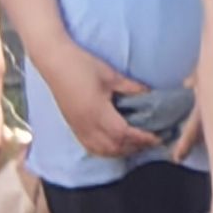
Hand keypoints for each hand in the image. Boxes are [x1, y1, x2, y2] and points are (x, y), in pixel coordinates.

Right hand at [35, 41, 159, 164]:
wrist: (54, 62)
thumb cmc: (82, 65)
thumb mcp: (111, 75)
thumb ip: (132, 88)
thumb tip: (151, 96)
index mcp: (97, 113)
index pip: (124, 134)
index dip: (142, 139)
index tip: (158, 137)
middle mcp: (87, 125)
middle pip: (115, 147)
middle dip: (135, 147)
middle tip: (152, 141)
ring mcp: (78, 128)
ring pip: (102, 151)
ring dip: (121, 151)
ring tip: (137, 145)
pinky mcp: (73, 126)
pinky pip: (91, 147)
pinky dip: (107, 151)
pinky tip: (116, 145)